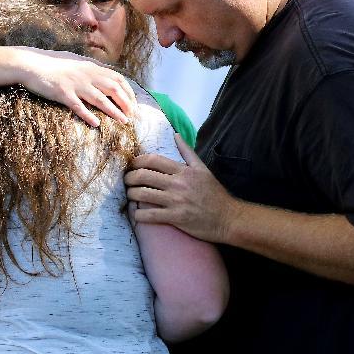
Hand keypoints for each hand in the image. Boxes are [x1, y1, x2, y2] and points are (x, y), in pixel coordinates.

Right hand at [14, 47, 136, 126]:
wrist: (30, 64)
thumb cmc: (53, 65)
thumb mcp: (76, 63)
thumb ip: (91, 70)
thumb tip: (105, 78)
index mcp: (92, 68)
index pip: (118, 79)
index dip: (129, 93)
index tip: (134, 105)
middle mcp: (87, 75)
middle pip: (114, 89)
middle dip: (127, 104)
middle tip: (133, 117)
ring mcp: (75, 84)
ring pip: (100, 99)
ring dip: (114, 111)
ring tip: (124, 121)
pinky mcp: (63, 93)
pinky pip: (78, 106)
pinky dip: (88, 115)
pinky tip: (97, 124)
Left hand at [124, 134, 242, 242]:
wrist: (227, 218)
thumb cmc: (215, 194)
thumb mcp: (203, 169)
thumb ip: (187, 152)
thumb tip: (176, 135)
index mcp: (184, 171)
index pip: (153, 160)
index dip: (137, 161)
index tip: (132, 165)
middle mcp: (178, 184)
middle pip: (144, 175)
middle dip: (129, 177)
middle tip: (126, 181)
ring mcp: (176, 201)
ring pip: (143, 194)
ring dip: (131, 194)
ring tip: (130, 195)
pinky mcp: (176, 218)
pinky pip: (150, 215)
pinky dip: (139, 214)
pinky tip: (137, 214)